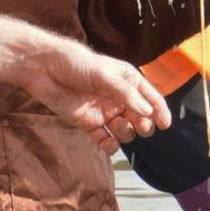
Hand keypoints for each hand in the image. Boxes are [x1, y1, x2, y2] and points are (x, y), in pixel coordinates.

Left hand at [19, 40, 170, 148]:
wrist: (44, 70)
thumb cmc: (77, 64)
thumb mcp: (104, 75)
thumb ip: (125, 94)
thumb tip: (147, 113)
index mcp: (127, 81)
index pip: (150, 98)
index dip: (160, 111)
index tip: (165, 124)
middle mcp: (118, 98)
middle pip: (140, 117)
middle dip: (143, 124)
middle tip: (140, 126)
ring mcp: (104, 112)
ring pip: (124, 130)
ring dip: (126, 133)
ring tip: (118, 126)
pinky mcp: (88, 124)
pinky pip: (105, 140)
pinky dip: (109, 146)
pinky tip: (108, 144)